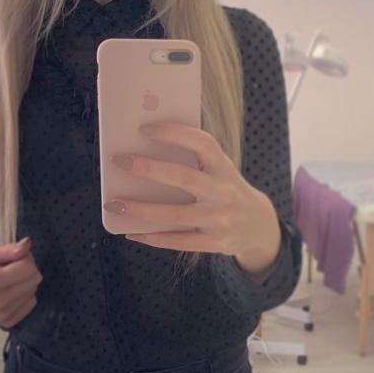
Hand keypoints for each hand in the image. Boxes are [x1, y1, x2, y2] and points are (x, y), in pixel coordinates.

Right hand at [0, 237, 42, 327]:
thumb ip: (8, 250)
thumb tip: (27, 244)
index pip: (29, 267)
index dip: (24, 258)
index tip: (14, 258)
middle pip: (34, 278)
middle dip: (27, 269)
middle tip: (11, 269)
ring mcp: (4, 313)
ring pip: (34, 290)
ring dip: (25, 282)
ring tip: (9, 280)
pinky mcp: (8, 321)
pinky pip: (31, 303)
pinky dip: (24, 295)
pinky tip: (10, 292)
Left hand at [105, 123, 281, 276]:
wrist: (259, 226)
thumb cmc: (228, 191)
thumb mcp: (221, 171)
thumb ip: (195, 161)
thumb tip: (147, 149)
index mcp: (225, 168)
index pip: (203, 144)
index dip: (175, 134)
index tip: (146, 129)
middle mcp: (224, 193)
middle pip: (185, 178)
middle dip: (150, 169)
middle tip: (120, 161)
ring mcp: (220, 221)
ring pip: (175, 215)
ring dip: (140, 209)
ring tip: (113, 203)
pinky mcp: (214, 243)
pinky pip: (177, 241)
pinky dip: (152, 237)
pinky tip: (131, 231)